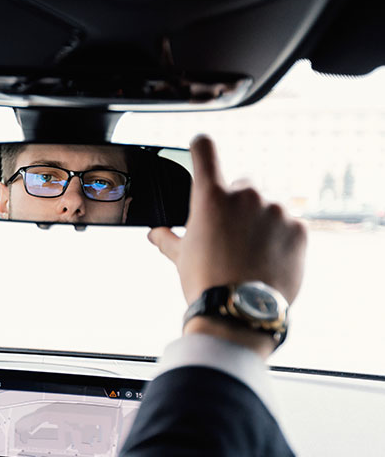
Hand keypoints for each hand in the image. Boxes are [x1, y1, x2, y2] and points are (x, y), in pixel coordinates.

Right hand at [148, 135, 306, 355]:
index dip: (201, 146)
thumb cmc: (206, 282)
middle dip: (236, 202)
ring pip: (267, 203)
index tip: (201, 148)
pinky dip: (279, 235)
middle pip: (242, 183)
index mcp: (211, 197)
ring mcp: (276, 210)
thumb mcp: (180, 258)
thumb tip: (157, 233)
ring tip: (250, 251)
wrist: (240, 310)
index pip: (205, 148)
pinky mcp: (299, 228)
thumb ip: (168, 238)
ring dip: (259, 219)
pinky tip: (267, 257)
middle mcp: (246, 195)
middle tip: (229, 232)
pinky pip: (288, 222)